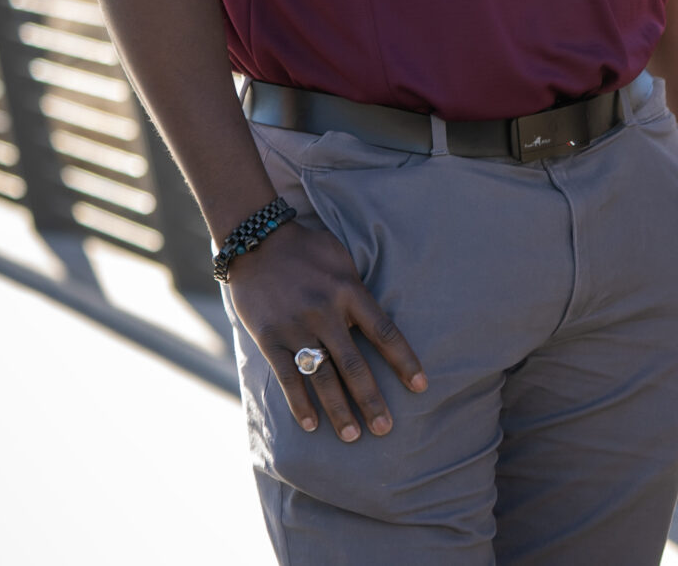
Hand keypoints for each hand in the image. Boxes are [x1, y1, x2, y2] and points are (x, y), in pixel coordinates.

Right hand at [227, 219, 426, 441]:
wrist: (255, 241)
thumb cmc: (307, 248)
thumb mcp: (343, 260)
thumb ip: (359, 290)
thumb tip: (379, 319)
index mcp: (350, 291)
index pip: (385, 333)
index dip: (405, 361)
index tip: (421, 386)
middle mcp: (325, 312)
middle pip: (355, 365)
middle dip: (372, 399)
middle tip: (385, 428)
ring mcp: (296, 328)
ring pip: (323, 377)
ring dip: (338, 410)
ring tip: (352, 435)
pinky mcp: (269, 338)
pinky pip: (287, 377)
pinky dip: (300, 402)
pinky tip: (311, 424)